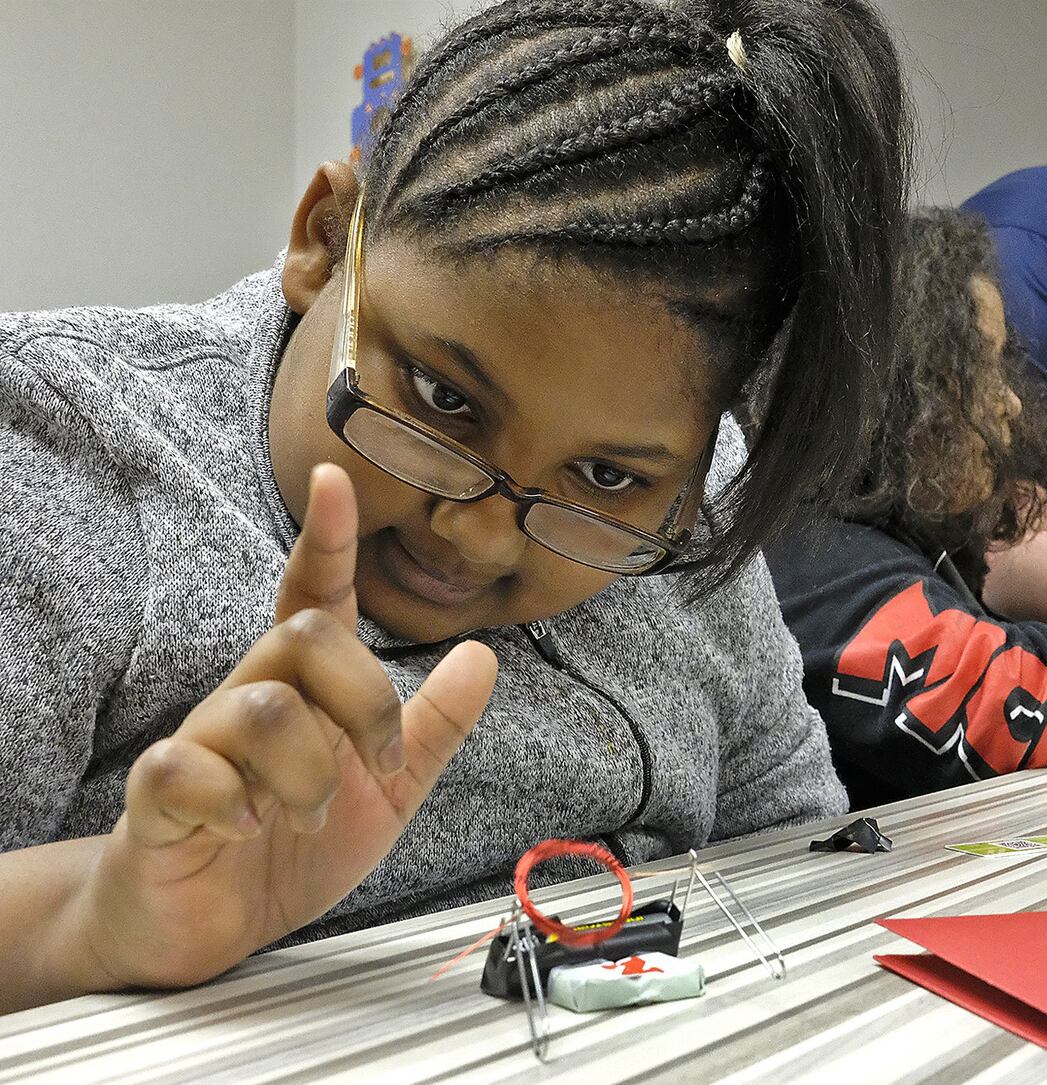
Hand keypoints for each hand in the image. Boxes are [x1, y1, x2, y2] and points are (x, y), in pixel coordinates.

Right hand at [71, 464, 498, 989]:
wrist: (210, 931)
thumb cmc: (292, 847)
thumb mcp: (389, 790)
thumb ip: (433, 727)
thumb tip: (483, 656)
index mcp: (304, 691)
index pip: (313, 593)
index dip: (327, 538)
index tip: (336, 476)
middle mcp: (249, 700)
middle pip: (302, 637)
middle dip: (362, 700)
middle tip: (376, 764)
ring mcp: (200, 744)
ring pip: (261, 710)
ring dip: (307, 774)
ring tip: (303, 816)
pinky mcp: (159, 798)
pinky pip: (186, 770)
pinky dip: (232, 805)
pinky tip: (246, 828)